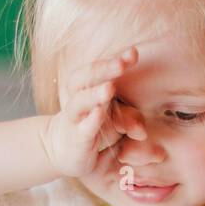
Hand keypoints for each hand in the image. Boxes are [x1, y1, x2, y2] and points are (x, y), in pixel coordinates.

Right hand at [39, 46, 147, 177]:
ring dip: (94, 94)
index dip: (116, 60)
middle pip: (85, 79)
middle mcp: (79, 101)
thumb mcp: (114, 124)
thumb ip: (129, 120)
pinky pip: (81, 129)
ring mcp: (75, 120)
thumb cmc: (92, 131)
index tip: (133, 53)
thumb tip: (144, 130)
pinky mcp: (75, 140)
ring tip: (110, 88)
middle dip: (103, 69)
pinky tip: (99, 113)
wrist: (60, 152)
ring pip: (79, 103)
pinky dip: (90, 121)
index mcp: (88, 90)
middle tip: (122, 63)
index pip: (100, 71)